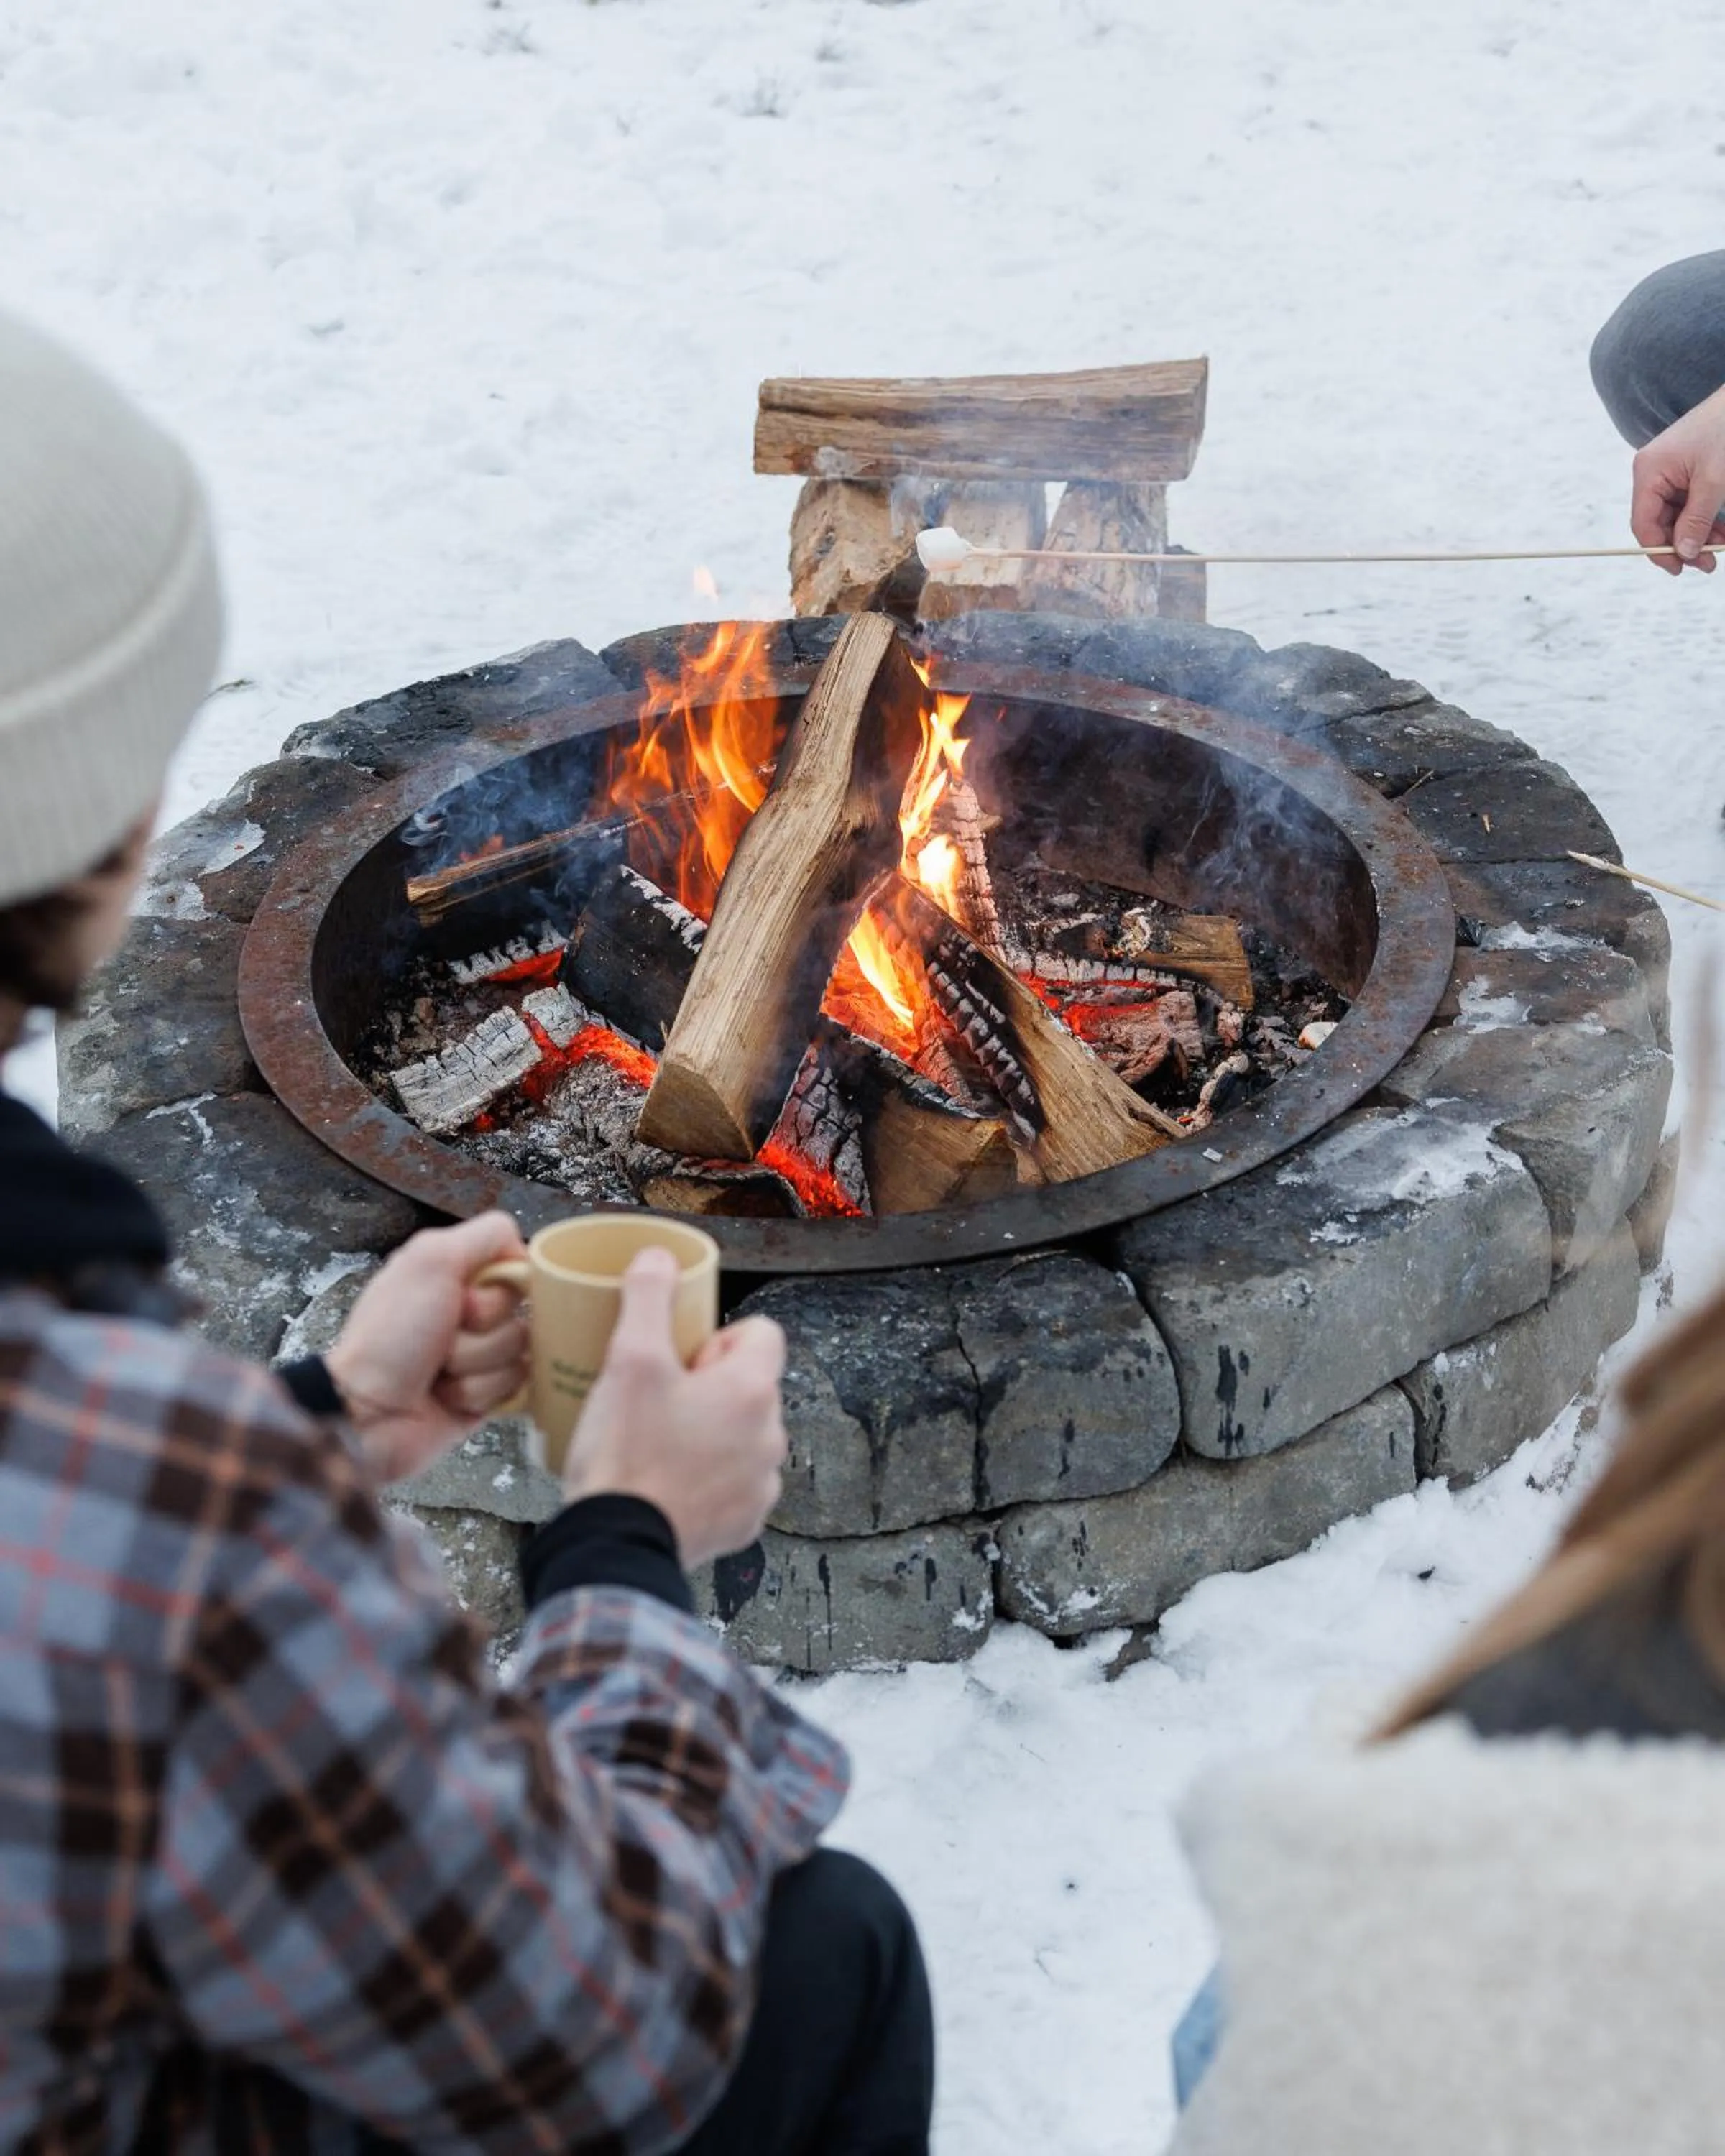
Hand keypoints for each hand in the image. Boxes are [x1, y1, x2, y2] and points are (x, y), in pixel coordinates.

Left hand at [324, 1212, 530, 1483]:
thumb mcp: (430, 1261)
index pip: (516, 1262)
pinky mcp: (489, 1393)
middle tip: (443, 1339)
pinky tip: (447, 1397)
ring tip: (438, 1372)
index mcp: (455, 1273)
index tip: (465, 1299)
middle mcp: (470, 1310)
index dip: (501, 1284)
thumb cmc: (391, 1336)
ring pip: (520, 1350)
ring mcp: (482, 1353)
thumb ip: (486, 1236)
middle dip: (484, 1329)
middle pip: (521, 1309)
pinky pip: (516, 1386)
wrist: (368, 1413)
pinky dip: (478, 1391)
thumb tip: (526, 1253)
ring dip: (476, 1364)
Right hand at [561, 1249, 786, 1567]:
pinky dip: (705, 1479)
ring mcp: (760, 1484)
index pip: (762, 1334)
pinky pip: (732, 1484)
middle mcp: (770, 1437)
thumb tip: (659, 1257)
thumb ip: (648, 1298)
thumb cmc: (626, 1455)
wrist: (617, 1546)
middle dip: (708, 1388)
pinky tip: (665, 1482)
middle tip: (657, 1402)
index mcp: (753, 1391)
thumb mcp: (629, 1360)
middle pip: (748, 1387)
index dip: (719, 1338)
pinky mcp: (743, 1522)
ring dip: (708, 1434)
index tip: (682, 1359)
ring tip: (656, 1445)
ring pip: (740, 1437)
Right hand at [1630, 380, 1724, 574]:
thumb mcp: (1714, 482)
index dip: (1659, 550)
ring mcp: (1668, 472)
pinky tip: (1721, 530)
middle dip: (1685, 544)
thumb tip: (1685, 553)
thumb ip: (1696, 520)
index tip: (1681, 569)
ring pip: (1677, 516)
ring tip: (1722, 545)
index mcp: (1649, 472)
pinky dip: (1704, 518)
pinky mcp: (1684, 471)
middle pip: (1659, 523)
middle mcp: (1652, 473)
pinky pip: (1688, 504)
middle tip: (1710, 563)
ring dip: (1699, 534)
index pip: (1644, 523)